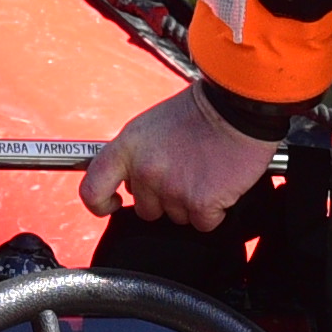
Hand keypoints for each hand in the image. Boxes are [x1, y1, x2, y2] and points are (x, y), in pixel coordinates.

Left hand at [86, 84, 281, 229]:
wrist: (238, 108)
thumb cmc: (200, 112)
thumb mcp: (152, 126)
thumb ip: (137, 156)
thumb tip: (134, 183)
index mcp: (127, 148)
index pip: (92, 188)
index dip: (99, 204)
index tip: (113, 204)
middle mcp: (146, 171)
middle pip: (145, 209)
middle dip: (164, 199)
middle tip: (184, 173)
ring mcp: (173, 189)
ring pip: (177, 217)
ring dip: (191, 203)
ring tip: (205, 173)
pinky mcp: (201, 203)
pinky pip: (204, 223)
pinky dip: (214, 211)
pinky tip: (220, 185)